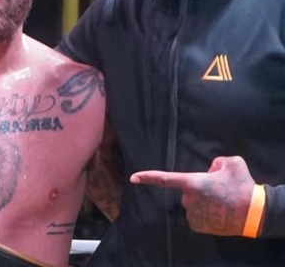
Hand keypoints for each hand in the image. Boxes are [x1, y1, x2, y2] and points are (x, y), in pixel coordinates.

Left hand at [130, 156, 255, 235]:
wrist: (254, 213)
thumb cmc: (242, 186)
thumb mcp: (232, 162)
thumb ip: (216, 161)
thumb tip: (211, 170)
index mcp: (193, 183)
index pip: (165, 179)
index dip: (148, 177)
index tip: (133, 178)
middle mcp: (189, 200)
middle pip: (186, 191)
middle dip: (197, 188)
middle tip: (217, 189)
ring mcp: (194, 215)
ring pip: (192, 203)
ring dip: (202, 201)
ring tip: (221, 200)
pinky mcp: (199, 227)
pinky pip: (196, 215)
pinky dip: (205, 212)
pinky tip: (218, 210)